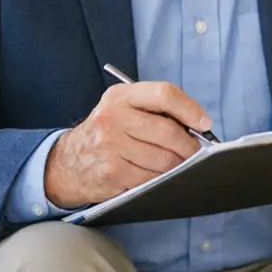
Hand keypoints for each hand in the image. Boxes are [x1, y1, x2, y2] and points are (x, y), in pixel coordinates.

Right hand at [44, 81, 214, 209]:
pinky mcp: (111, 172)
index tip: (204, 123)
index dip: (190, 109)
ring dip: (178, 164)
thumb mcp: (123, 109)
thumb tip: (198, 124)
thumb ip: (156, 110)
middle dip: (190, 144)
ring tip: (179, 163)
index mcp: (120, 96)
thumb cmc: (106, 133)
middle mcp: (112, 117)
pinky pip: (151, 177)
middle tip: (197, 151)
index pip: (164, 94)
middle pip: (167, 131)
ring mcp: (110, 146)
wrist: (66, 163)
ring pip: (163, 158)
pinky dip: (161, 178)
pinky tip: (159, 175)